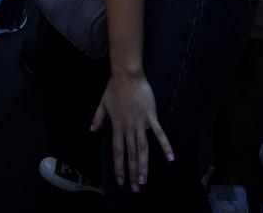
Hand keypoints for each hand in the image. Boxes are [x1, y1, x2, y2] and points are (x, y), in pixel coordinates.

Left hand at [91, 72, 174, 190]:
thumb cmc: (114, 88)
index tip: (120, 180)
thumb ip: (98, 118)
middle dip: (133, 171)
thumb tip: (92, 130)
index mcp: (117, 125)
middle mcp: (128, 126)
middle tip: (136, 187)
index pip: (117, 150)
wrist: (127, 75)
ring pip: (143, 147)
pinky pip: (159, 133)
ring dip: (144, 164)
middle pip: (131, 153)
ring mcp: (140, 122)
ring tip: (145, 179)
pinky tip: (170, 157)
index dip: (119, 166)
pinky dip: (165, 145)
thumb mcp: (102, 103)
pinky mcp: (151, 116)